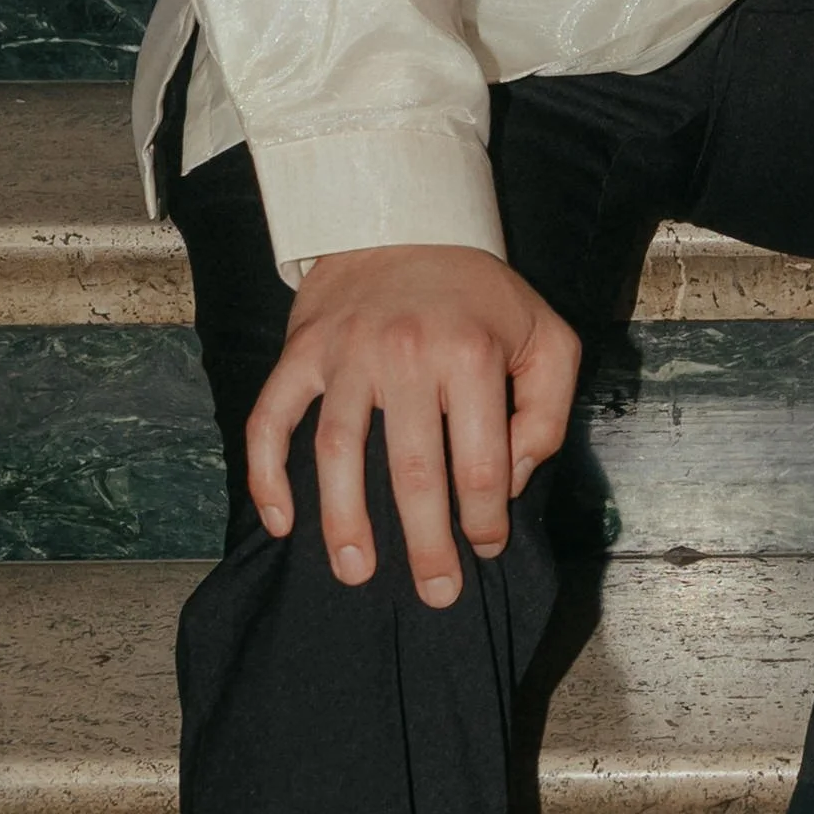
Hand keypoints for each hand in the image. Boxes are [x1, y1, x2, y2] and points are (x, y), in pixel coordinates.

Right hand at [245, 244, 579, 604]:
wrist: (405, 220)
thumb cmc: (481, 295)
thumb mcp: (545, 337)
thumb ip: (546, 413)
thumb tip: (507, 482)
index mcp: (472, 352)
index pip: (482, 462)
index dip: (487, 519)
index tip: (487, 548)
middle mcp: (406, 352)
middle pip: (413, 472)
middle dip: (425, 546)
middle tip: (435, 593)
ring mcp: (347, 352)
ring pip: (337, 452)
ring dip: (343, 523)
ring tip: (356, 574)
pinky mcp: (302, 350)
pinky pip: (272, 418)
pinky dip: (267, 474)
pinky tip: (281, 522)